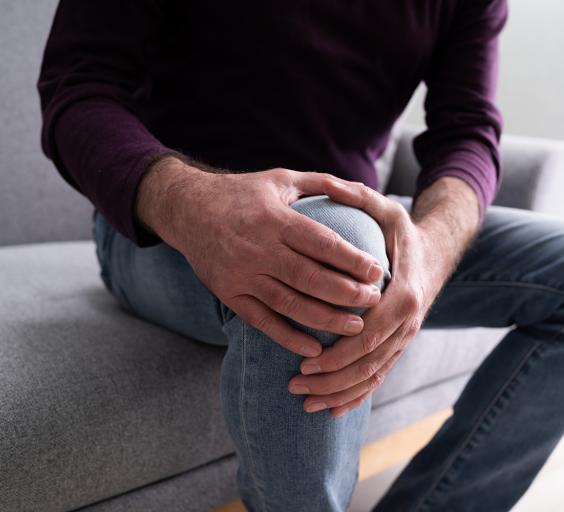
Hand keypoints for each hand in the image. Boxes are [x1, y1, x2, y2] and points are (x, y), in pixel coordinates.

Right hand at [137, 157, 385, 356]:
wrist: (187, 210)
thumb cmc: (243, 193)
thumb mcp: (280, 178)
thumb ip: (319, 182)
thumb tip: (359, 189)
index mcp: (274, 219)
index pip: (321, 243)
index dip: (351, 259)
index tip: (376, 271)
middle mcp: (258, 249)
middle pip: (310, 278)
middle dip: (346, 293)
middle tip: (374, 300)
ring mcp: (242, 276)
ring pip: (290, 304)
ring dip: (325, 320)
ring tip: (356, 327)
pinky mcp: (230, 295)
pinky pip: (263, 322)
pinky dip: (288, 338)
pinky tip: (314, 348)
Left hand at [288, 180, 459, 415]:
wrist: (434, 255)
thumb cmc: (402, 232)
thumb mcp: (386, 209)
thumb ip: (357, 197)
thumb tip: (326, 183)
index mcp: (404, 295)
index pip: (370, 334)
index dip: (339, 354)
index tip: (306, 363)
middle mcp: (407, 324)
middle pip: (369, 363)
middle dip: (331, 380)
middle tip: (294, 387)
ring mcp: (405, 338)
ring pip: (373, 377)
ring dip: (339, 394)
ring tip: (304, 402)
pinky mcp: (398, 346)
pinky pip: (379, 377)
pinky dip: (356, 396)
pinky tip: (330, 409)